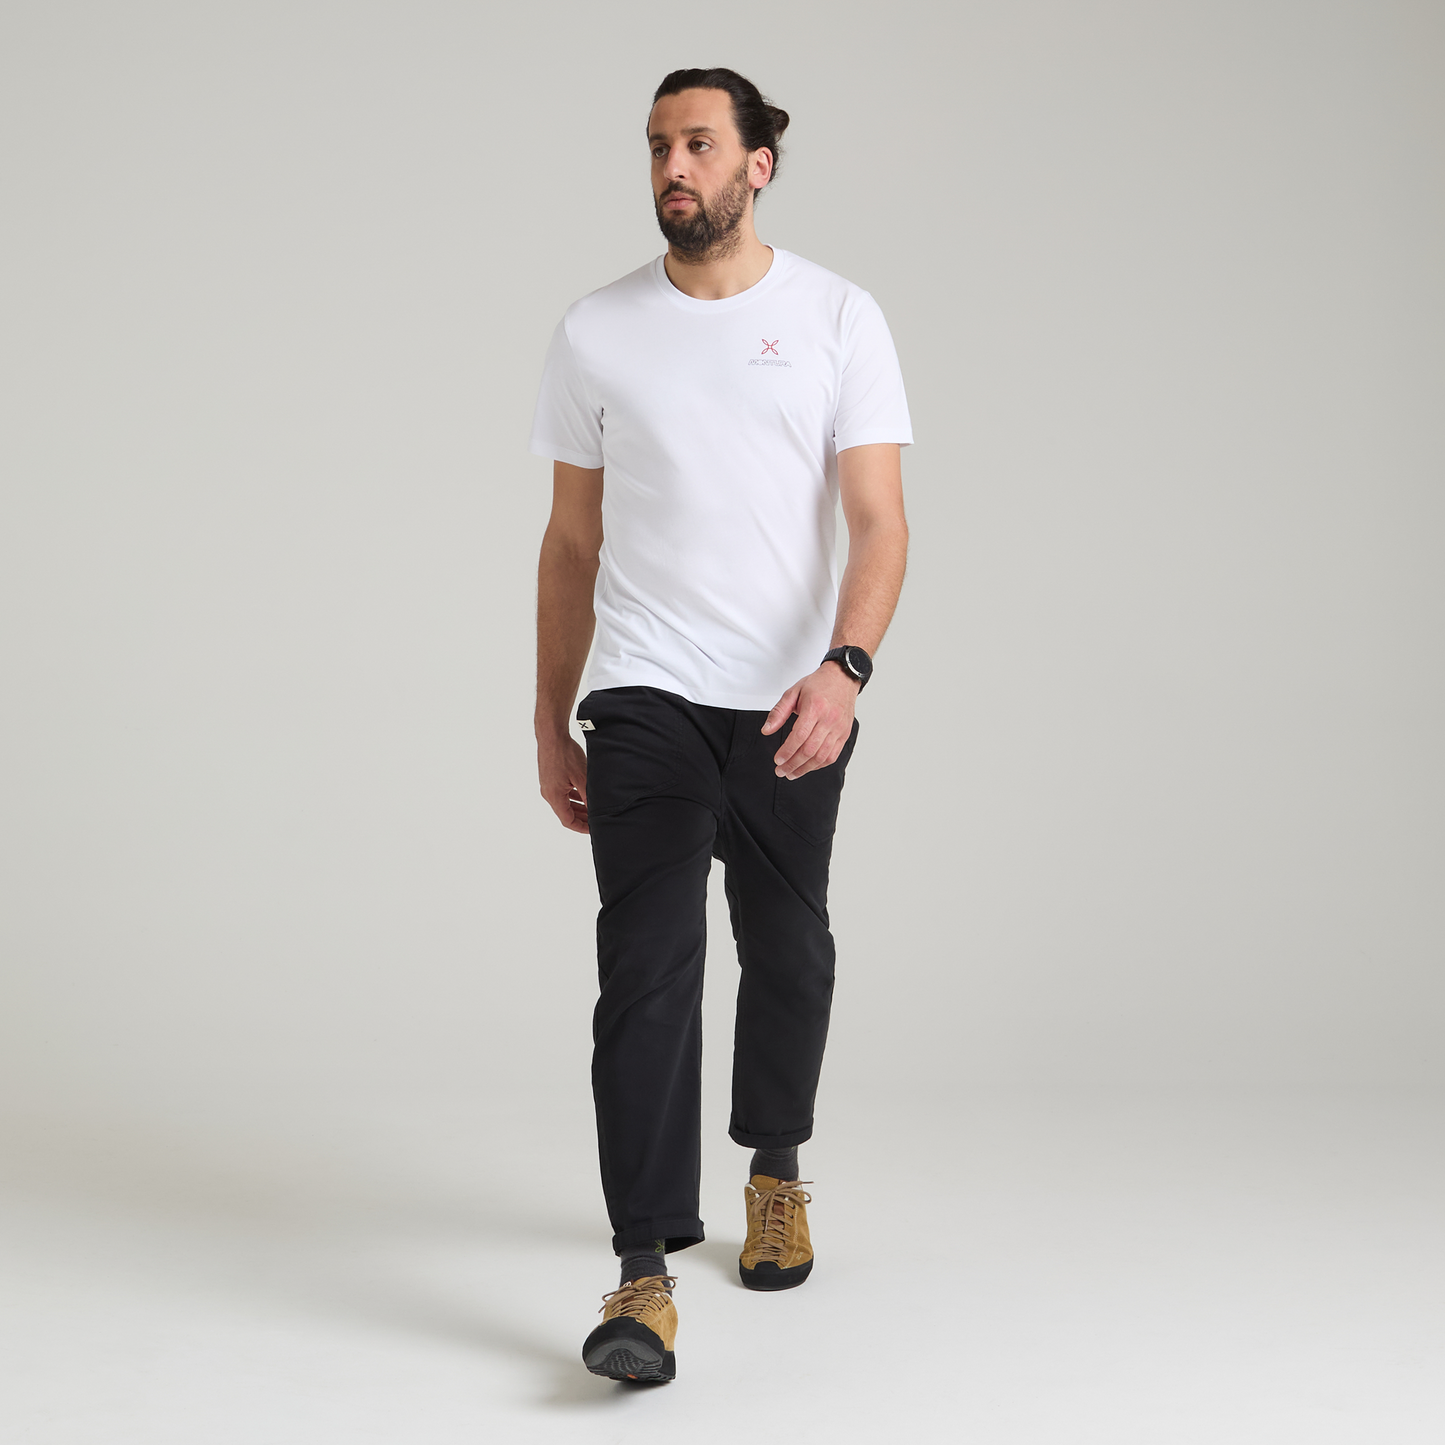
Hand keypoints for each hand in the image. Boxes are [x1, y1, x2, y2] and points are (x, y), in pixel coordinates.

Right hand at [538, 733, 589, 833]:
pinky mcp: (550, 778)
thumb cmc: (565, 753)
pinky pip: (562, 793)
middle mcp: (548, 793)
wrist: (552, 735)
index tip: (593, 829)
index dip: (581, 827)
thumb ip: (588, 796)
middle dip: (582, 818)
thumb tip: (595, 810)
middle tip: (597, 820)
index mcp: (554, 796)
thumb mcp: (582, 777)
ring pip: (564, 803)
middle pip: (566, 813)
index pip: (567, 821)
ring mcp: (548, 785)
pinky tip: (583, 795)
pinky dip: (573, 797)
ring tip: (592, 808)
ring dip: (578, 807)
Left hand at [762, 664, 857, 779]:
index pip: (799, 736)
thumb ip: (778, 712)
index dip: (787, 751)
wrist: (842, 678)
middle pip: (810, 750)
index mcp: (815, 707)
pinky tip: (808, 767)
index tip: (777, 760)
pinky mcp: (844, 734)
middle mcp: (829, 719)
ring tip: (792, 773)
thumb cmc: (818, 684)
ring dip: (805, 768)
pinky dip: (819, 765)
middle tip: (781, 771)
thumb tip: (767, 730)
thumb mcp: (793, 692)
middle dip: (793, 764)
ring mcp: (839, 728)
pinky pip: (832, 755)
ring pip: (822, 756)